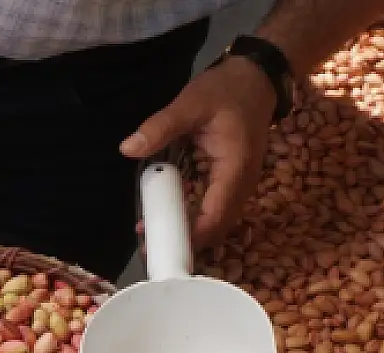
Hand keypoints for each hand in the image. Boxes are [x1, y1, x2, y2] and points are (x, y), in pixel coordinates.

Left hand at [120, 57, 276, 247]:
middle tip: (146, 242)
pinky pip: (214, 208)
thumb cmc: (227, 90)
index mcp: (235, 168)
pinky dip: (192, 216)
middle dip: (184, 239)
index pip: (215, 216)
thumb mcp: (191, 103)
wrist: (256, 79)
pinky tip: (167, 212)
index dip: (189, 236)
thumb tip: (127, 148)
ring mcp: (240, 185)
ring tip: (151, 232)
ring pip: (216, 221)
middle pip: (217, 227)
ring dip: (187, 230)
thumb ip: (161, 126)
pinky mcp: (232, 182)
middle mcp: (243, 184)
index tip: (158, 242)